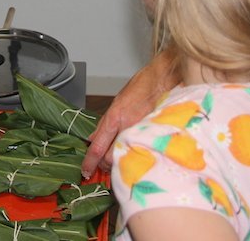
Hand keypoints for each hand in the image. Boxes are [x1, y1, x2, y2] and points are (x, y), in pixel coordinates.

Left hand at [81, 51, 178, 177]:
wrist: (164, 79)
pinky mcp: (154, 135)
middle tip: (104, 166)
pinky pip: (142, 152)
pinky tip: (137, 156)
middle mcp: (126, 127)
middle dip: (105, 165)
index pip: (98, 147)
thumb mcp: (117, 102)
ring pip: (126, 158)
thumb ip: (104, 124)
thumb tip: (92, 139)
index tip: (85, 171)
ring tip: (120, 161)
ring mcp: (141, 133)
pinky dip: (136, 157)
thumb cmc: (142, 86)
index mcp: (114, 118)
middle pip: (110, 158)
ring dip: (120, 163)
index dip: (90, 162)